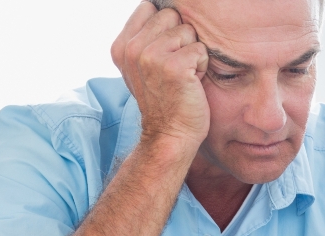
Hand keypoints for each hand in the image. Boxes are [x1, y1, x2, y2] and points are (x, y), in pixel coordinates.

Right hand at [111, 2, 209, 153]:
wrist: (170, 135)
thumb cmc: (164, 100)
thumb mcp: (142, 67)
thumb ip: (145, 38)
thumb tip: (164, 8)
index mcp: (121, 46)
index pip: (149, 8)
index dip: (165, 28)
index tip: (164, 54)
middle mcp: (132, 48)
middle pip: (171, 15)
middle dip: (180, 39)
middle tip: (175, 68)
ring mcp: (151, 56)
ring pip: (187, 30)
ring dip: (192, 53)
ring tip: (183, 76)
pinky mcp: (173, 66)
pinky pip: (200, 49)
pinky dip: (203, 66)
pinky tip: (192, 83)